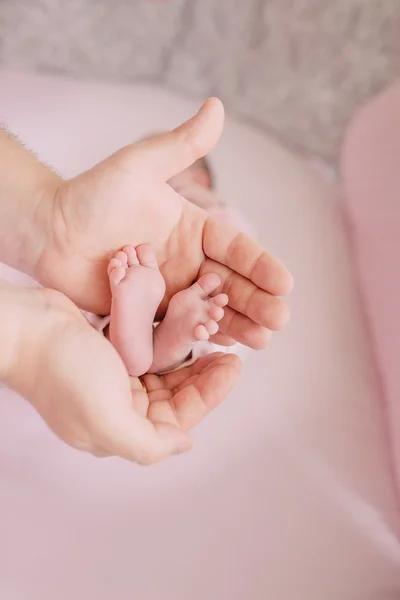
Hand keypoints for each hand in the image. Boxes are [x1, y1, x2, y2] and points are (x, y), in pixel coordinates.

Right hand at [3, 285, 240, 463]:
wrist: (29, 327)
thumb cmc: (64, 370)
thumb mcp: (107, 418)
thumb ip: (148, 443)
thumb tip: (184, 445)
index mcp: (118, 431)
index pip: (177, 421)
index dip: (209, 396)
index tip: (232, 368)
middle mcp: (117, 410)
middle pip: (173, 399)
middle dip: (203, 379)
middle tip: (228, 354)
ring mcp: (112, 382)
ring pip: (163, 377)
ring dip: (188, 362)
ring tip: (212, 343)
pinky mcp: (108, 355)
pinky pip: (148, 355)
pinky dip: (167, 348)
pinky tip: (183, 335)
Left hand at [36, 99, 292, 349]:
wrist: (51, 232)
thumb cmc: (92, 195)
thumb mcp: (139, 166)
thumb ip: (180, 145)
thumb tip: (216, 106)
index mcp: (193, 229)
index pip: (235, 248)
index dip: (260, 265)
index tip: (285, 281)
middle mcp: (187, 261)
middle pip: (231, 283)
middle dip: (257, 300)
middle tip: (281, 318)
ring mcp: (170, 290)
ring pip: (211, 309)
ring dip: (239, 323)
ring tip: (263, 339)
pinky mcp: (150, 313)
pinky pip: (180, 327)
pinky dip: (202, 336)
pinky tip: (224, 346)